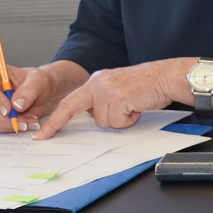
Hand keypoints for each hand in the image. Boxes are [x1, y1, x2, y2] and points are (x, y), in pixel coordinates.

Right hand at [0, 61, 86, 131]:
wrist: (44, 94)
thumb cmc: (39, 83)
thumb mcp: (39, 81)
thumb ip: (29, 90)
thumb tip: (16, 105)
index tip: (8, 109)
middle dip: (3, 118)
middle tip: (23, 122)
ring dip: (8, 125)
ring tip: (30, 122)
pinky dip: (10, 129)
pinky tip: (26, 124)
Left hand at [32, 59, 184, 138]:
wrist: (169, 76)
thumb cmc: (150, 85)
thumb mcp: (120, 88)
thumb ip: (103, 99)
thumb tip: (93, 114)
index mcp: (97, 80)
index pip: (70, 100)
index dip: (56, 117)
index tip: (43, 131)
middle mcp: (98, 83)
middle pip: (71, 107)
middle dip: (56, 123)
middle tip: (43, 137)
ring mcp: (107, 90)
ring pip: (102, 121)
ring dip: (119, 120)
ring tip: (132, 108)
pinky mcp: (119, 98)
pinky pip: (118, 121)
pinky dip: (129, 120)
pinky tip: (137, 108)